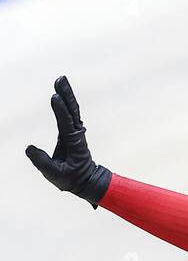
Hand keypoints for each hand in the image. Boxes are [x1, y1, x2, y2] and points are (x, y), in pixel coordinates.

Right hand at [25, 76, 111, 207]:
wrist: (86, 181)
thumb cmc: (71, 179)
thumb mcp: (55, 175)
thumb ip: (42, 162)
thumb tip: (29, 148)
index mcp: (73, 143)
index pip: (66, 124)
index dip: (61, 111)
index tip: (55, 97)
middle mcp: (76, 134)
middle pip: (72, 111)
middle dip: (66, 95)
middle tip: (60, 80)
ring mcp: (75, 131)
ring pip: (72, 110)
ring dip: (66, 94)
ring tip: (60, 80)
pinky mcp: (72, 131)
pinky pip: (70, 113)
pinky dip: (66, 102)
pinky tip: (61, 93)